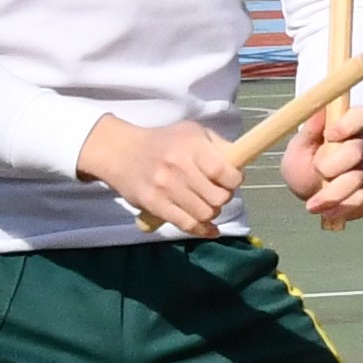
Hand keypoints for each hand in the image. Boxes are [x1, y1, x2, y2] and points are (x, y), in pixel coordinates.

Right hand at [78, 112, 245, 236]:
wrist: (120, 151)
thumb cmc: (165, 142)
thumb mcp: (193, 132)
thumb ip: (219, 147)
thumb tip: (242, 165)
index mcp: (191, 146)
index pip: (225, 172)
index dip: (235, 180)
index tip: (231, 179)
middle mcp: (178, 166)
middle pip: (218, 197)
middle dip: (224, 197)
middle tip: (217, 191)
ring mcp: (165, 187)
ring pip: (205, 213)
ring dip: (212, 212)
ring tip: (206, 203)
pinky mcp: (154, 204)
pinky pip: (187, 225)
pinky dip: (202, 230)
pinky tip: (209, 228)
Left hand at [282, 105, 362, 225]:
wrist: (311, 190)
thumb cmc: (304, 162)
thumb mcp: (299, 147)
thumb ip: (309, 130)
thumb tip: (316, 106)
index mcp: (348, 126)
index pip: (362, 115)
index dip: (349, 123)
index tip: (329, 135)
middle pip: (357, 150)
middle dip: (333, 165)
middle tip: (317, 172)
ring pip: (360, 179)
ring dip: (334, 194)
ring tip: (313, 206)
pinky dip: (345, 208)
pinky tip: (330, 213)